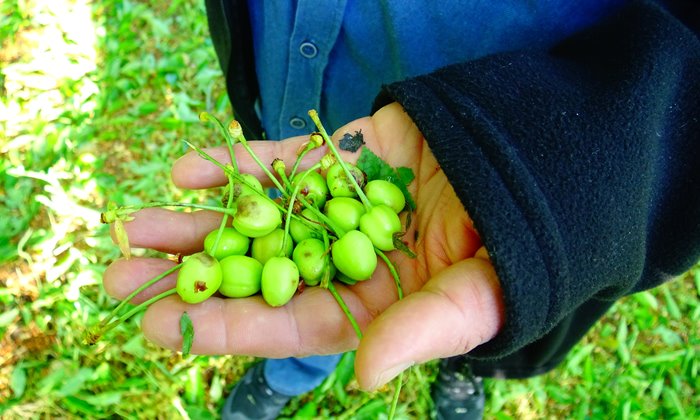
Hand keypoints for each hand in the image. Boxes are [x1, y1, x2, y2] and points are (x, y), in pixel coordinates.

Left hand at [102, 102, 503, 389]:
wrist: (529, 169)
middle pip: (251, 270)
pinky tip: (189, 170)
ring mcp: (331, 206)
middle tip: (118, 277)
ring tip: (136, 227)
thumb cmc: (509, 245)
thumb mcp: (470, 299)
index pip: (282, 321)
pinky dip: (236, 164)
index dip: (222, 324)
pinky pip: (279, 161)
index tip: (157, 325)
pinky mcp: (338, 157)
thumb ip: (417, 332)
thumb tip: (365, 375)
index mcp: (363, 303)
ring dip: (195, 222)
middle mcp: (336, 258)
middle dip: (187, 274)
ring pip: (252, 217)